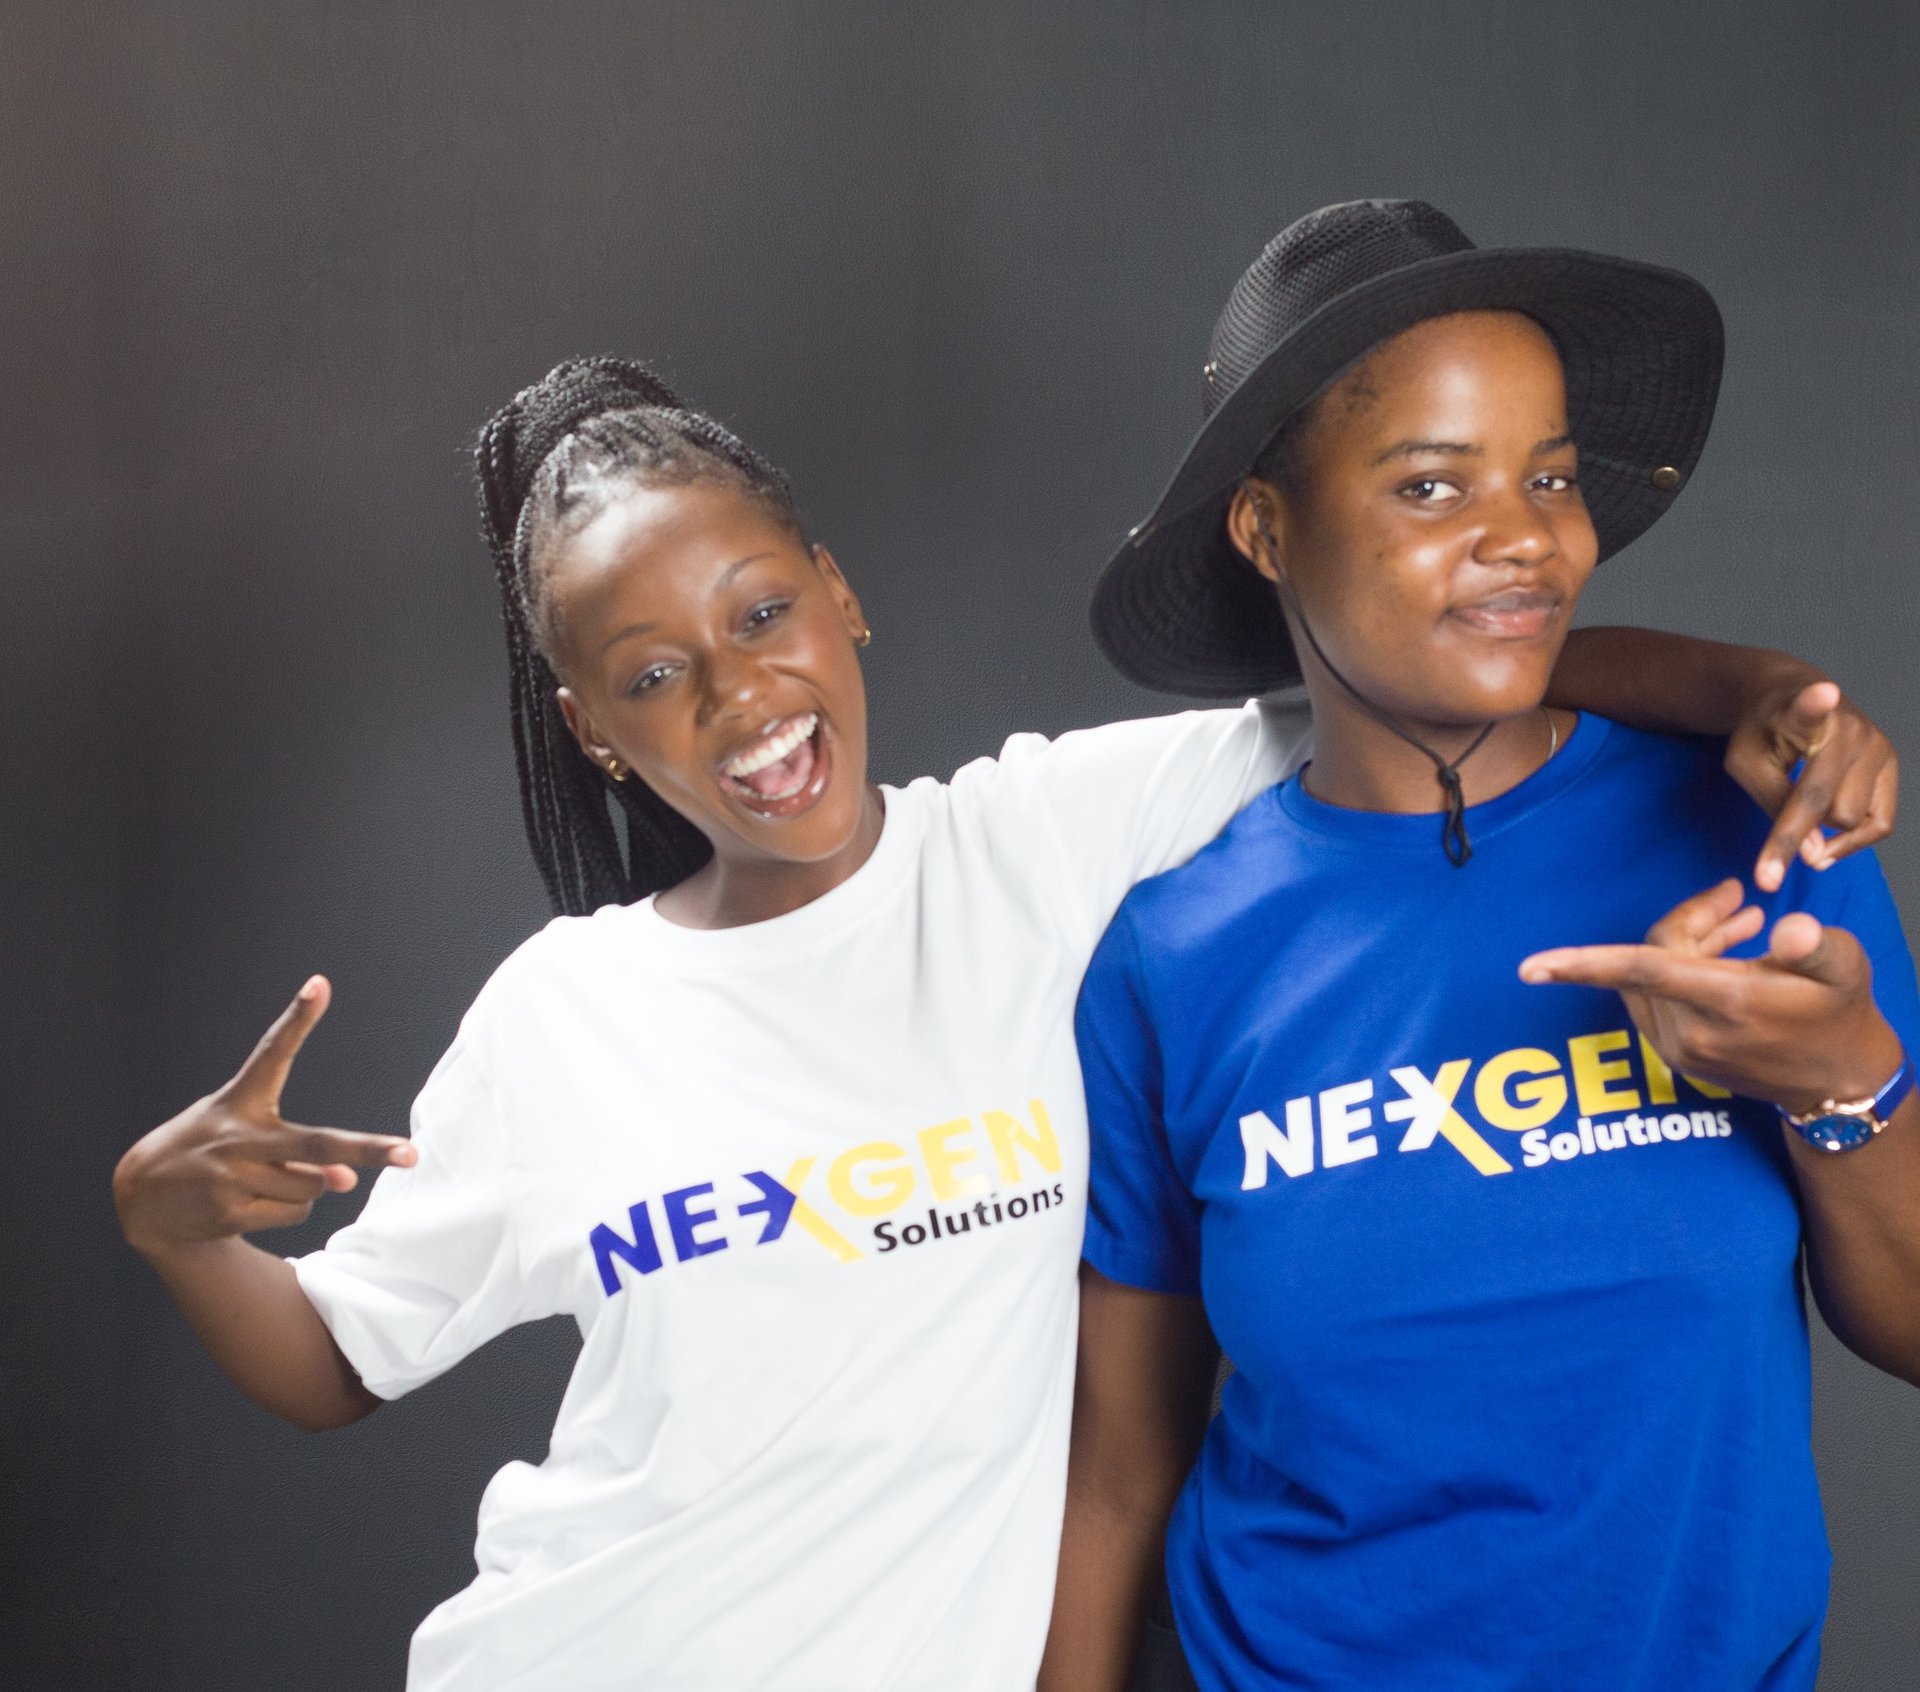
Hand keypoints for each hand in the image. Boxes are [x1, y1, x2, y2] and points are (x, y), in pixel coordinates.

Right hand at [113, 977, 415, 1256]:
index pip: (273, 1053)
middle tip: (411, 1153)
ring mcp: (232, 1176)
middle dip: (368, 1151)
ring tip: (259, 1181)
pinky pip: (296, 1213)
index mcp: (241, 1101)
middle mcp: (238, 1136)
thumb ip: (301, 1151)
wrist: (141, 1197)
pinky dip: (287, 1210)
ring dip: (305, 1188)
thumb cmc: (209, 1152)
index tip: (318, 985)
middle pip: (319, 1145)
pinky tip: (247, 1204)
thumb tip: (346, 1182)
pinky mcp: (228, 1211)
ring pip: (314, 1186)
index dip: (297, 1019)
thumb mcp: (245, 1135)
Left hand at [1519, 880, 1903, 1115]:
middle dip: (1693, 920)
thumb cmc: (1840, 1014)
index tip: (1528, 967)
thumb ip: (1815, 946)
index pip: (1641, 971)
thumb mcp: (1845, 969)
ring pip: (1651, 975)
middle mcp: (1690, 1031)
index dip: (1582, 964)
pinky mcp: (1675, 1056)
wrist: (1837, 1081)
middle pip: (1654, 954)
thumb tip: (1789, 929)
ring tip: (1741, 921)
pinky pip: (1656, 997)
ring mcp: (1678, 1049)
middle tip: (1736, 899)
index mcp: (1724, 1003)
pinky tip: (1723, 951)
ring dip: (1689, 943)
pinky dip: (1679, 970)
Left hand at [1728, 670, 1897, 892]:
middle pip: (1833, 807)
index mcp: (1804, 712)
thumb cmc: (1762, 733)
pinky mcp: (1892, 764)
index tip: (1824, 691)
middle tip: (1776, 837)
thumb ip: (1773, 804)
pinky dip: (1853, 841)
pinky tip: (1825, 842)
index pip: (1810, 712)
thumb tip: (1814, 855)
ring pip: (1855, 820)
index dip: (1816, 703)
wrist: (1788, 697)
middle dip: (1802, 829)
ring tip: (1800, 819)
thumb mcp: (1745, 763)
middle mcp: (1853, 726)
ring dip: (1824, 831)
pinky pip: (1881, 824)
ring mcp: (1879, 745)